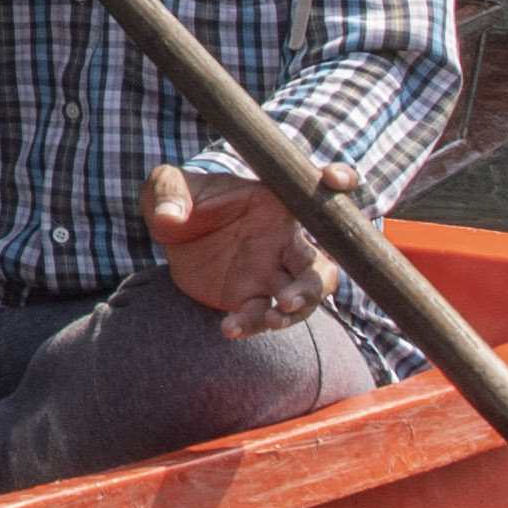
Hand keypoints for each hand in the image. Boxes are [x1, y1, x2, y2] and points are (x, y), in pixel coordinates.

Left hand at [145, 157, 354, 337]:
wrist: (170, 233)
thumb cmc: (181, 198)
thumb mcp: (166, 185)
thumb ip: (169, 194)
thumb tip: (171, 217)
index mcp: (277, 203)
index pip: (318, 193)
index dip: (341, 180)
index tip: (335, 179)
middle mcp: (286, 240)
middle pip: (321, 266)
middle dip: (314, 285)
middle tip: (290, 298)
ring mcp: (273, 271)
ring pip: (304, 296)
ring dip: (296, 311)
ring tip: (273, 320)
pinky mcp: (252, 296)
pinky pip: (261, 314)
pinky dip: (250, 324)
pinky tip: (229, 328)